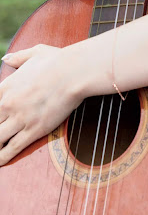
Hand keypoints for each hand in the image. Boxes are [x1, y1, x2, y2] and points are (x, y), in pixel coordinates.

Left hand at [0, 44, 82, 165]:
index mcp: (5, 86)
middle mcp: (8, 104)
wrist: (73, 72)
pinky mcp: (34, 130)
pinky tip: (0, 161)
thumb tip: (6, 58)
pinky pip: (12, 148)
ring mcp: (20, 118)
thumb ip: (18, 57)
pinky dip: (3, 157)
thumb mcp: (35, 52)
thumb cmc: (57, 60)